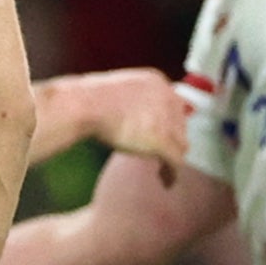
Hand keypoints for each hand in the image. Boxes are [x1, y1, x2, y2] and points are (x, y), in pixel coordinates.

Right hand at [49, 68, 190, 166]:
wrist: (84, 104)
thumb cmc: (90, 98)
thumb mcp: (119, 89)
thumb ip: (133, 101)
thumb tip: (131, 117)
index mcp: (157, 82)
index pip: (175, 106)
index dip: (171, 124)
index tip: (166, 136)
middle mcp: (167, 97)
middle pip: (181, 126)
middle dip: (173, 141)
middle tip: (164, 156)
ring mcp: (165, 119)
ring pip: (181, 145)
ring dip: (173, 159)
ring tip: (165, 171)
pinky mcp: (160, 139)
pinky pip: (174, 161)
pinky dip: (171, 174)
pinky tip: (166, 182)